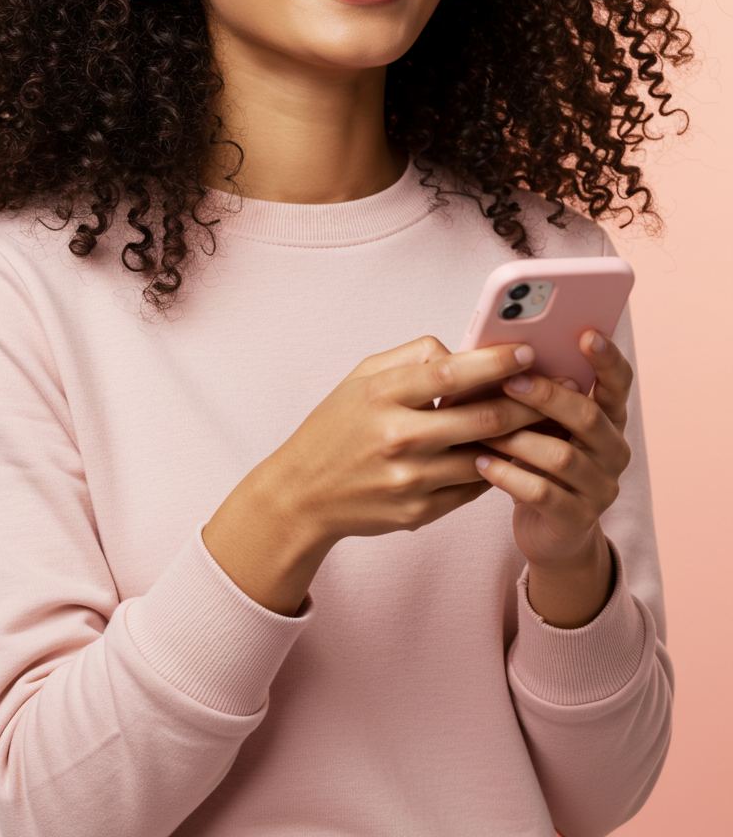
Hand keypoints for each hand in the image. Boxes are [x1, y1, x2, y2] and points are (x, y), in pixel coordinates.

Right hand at [203, 335, 546, 615]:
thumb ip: (413, 358)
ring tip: (549, 421)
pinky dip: (496, 468)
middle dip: (529, 402)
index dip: (496, 362)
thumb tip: (464, 351)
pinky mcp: (420, 512)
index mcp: (383, 395)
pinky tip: (515, 454)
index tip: (528, 352)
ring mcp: (411, 479)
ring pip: (486, 456)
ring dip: (522, 439)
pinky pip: (472, 486)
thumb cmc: (337, 427)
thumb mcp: (362, 377)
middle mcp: (398, 437)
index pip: (451, 373)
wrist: (303, 494)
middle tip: (560, 389)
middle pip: (482, 418)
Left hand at [473, 329, 632, 623]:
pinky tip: (481, 464)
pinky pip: (543, 493)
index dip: (607, 359)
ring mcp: (600, 488)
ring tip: (482, 426)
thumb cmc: (537, 461)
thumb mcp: (541, 424)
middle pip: (589, 416)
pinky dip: (508, 476)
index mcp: (609, 419)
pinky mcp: (576, 520)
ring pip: (563, 456)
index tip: (587, 334)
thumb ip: (535, 392)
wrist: (550, 531)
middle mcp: (613, 451)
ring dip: (519, 438)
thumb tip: (498, 349)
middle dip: (547, 395)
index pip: (619, 384)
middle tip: (510, 380)